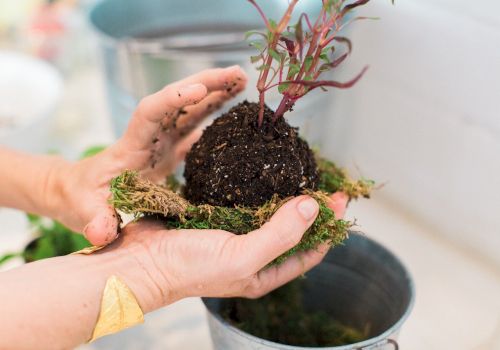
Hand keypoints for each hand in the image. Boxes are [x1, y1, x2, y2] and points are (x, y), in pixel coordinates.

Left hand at [47, 66, 246, 244]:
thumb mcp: (86, 212)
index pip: (151, 112)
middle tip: (238, 73)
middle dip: (207, 83)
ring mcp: (162, 142)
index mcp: (132, 146)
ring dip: (216, 93)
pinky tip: (234, 111)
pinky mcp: (170, 150)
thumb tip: (102, 233)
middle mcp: (151, 137)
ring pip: (192, 110)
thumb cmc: (82, 200)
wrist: (82, 192)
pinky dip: (215, 116)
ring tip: (242, 81)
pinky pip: (197, 128)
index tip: (200, 89)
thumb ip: (95, 222)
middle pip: (179, 101)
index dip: (174, 99)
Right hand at [106, 192, 347, 310]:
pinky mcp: (216, 217)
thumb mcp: (241, 256)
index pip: (309, 251)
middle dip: (311, 209)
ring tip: (300, 172)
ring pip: (269, 213)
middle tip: (325, 181)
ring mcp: (234, 235)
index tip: (341, 199)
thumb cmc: (189, 267)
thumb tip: (314, 207)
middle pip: (292, 230)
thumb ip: (280, 234)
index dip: (328, 227)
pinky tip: (263, 172)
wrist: (140, 261)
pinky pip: (244, 201)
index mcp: (263, 272)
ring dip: (285, 195)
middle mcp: (252, 255)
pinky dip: (257, 188)